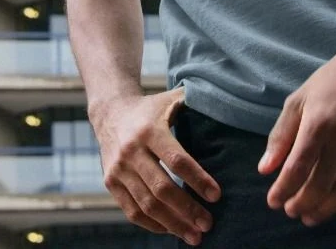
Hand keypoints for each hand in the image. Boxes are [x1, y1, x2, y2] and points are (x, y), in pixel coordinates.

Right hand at [92, 86, 221, 245]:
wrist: (110, 112)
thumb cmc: (150, 109)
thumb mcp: (169, 100)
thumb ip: (193, 102)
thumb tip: (225, 103)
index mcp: (149, 130)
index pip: (177, 160)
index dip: (198, 179)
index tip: (216, 196)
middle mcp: (131, 151)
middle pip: (162, 188)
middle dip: (188, 209)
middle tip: (209, 223)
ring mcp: (118, 169)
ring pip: (147, 205)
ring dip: (173, 224)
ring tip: (195, 236)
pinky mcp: (110, 183)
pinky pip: (132, 211)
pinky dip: (153, 225)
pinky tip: (171, 230)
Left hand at [257, 47, 335, 225]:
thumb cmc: (329, 82)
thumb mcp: (298, 101)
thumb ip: (280, 136)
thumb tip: (264, 170)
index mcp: (318, 121)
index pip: (297, 167)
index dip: (283, 190)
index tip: (273, 202)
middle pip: (320, 185)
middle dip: (301, 204)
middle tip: (291, 210)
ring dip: (324, 210)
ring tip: (310, 215)